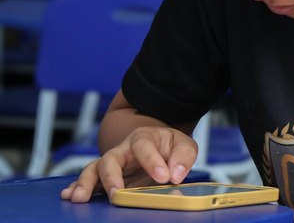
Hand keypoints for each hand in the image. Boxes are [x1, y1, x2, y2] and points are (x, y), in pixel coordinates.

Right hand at [60, 126, 197, 202]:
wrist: (160, 145)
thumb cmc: (170, 145)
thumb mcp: (184, 145)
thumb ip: (183, 156)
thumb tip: (175, 174)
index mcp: (143, 137)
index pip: (143, 146)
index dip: (152, 161)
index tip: (164, 177)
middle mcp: (123, 149)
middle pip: (110, 158)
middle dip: (111, 177)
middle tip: (116, 193)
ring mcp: (113, 163)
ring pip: (94, 169)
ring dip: (85, 183)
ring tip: (79, 197)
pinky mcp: (107, 177)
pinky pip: (89, 180)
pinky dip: (77, 186)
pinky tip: (69, 194)